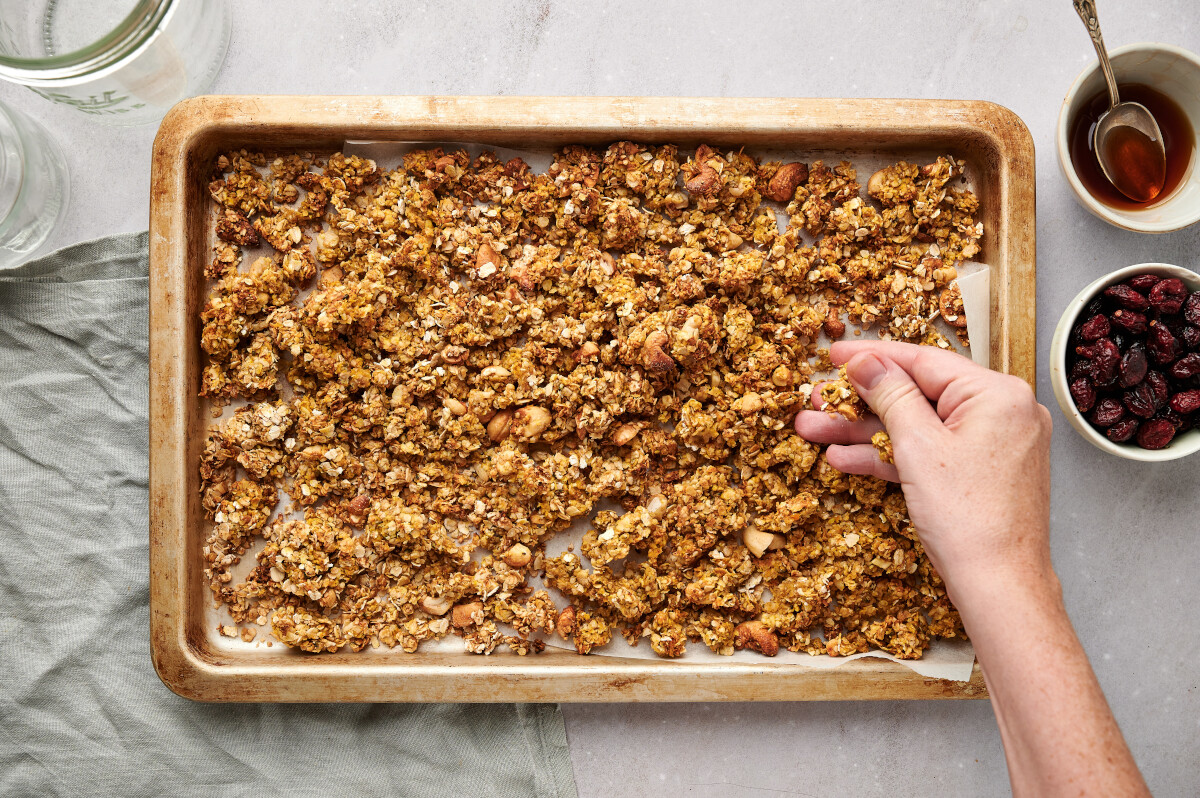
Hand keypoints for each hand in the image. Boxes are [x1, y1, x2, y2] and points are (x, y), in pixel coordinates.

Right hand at [794, 340, 1052, 592]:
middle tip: (820, 400)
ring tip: (818, 431)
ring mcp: (994, 444)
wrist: (1000, 587)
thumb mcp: (918, 446)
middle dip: (860, 402)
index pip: (923, 360)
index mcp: (997, 394)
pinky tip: (848, 458)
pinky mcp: (982, 472)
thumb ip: (890, 394)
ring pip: (919, 426)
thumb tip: (866, 363)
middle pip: (918, 393)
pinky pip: (931, 452)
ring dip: (866, 430)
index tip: (834, 354)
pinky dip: (893, 454)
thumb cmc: (970, 521)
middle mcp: (1003, 412)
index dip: (872, 356)